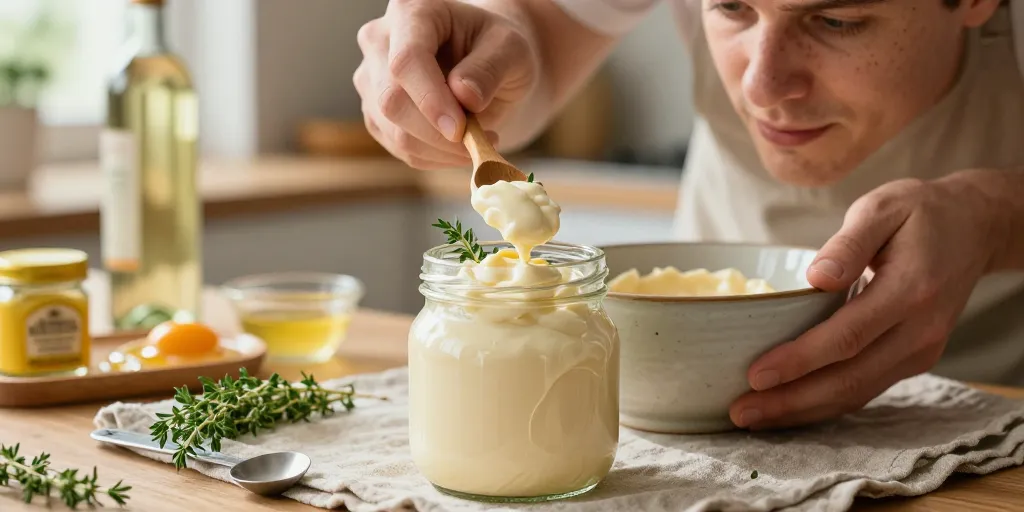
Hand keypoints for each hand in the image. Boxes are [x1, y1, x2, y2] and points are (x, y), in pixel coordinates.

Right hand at [354, 0, 537, 169]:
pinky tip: (460, 145)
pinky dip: (435, 157)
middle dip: (438, 133)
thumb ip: (491, 68)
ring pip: (393, 131)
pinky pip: (400, 148)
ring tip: (479, 139)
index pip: (407, 60)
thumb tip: (465, 97)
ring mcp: (371, 79)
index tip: (461, 130)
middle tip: (483, 140)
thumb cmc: (498, 49)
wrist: (485, 62)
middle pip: (392, 99)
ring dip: (441, 150)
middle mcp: (379, 41)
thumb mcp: (511, 50)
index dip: (430, 100)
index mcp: (412, 12)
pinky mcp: (376, 113)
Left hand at [729, 173, 1005, 429]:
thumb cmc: (919, 213)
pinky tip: (788, 406)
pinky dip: (825, 403)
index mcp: (911, 290)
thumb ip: (849, 244)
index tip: (756, 374)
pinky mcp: (914, 359)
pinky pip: (866, 388)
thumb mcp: (882, 208)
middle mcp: (920, 330)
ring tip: (753, 416)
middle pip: (849, 379)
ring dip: (803, 411)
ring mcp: (921, 350)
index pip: (848, 337)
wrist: (975, 230)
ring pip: (857, 393)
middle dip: (791, 401)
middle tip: (740, 412)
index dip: (800, 360)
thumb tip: (817, 278)